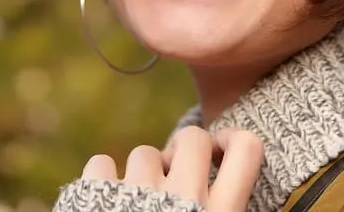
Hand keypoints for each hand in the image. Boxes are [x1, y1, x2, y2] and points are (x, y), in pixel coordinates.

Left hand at [82, 127, 262, 210]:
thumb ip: (221, 206)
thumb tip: (219, 174)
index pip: (247, 148)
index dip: (233, 139)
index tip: (220, 152)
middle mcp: (185, 204)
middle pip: (193, 138)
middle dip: (182, 153)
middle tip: (173, 180)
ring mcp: (138, 198)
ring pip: (145, 153)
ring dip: (140, 177)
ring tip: (134, 209)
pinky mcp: (95, 197)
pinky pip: (100, 164)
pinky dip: (99, 182)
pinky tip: (102, 206)